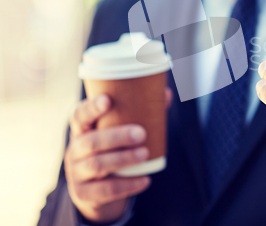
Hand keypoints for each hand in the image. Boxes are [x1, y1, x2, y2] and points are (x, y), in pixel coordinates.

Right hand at [64, 89, 171, 222]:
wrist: (95, 191)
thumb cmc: (111, 150)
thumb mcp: (118, 131)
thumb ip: (141, 112)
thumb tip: (167, 93)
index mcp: (82, 129)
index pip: (79, 115)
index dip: (91, 108)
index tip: (108, 100)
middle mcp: (75, 149)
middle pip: (90, 141)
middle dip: (117, 137)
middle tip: (141, 134)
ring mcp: (76, 173)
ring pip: (97, 165)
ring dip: (123, 159)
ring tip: (145, 154)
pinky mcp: (83, 194)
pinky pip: (104, 190)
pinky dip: (127, 185)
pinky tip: (145, 180)